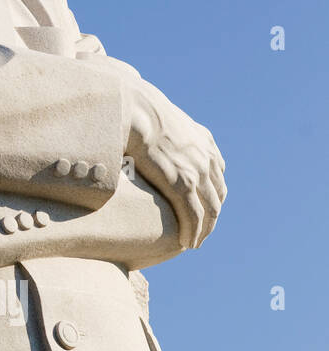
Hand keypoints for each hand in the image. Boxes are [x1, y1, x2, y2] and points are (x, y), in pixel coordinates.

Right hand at [122, 77, 225, 250]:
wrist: (133, 107)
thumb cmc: (136, 111)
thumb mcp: (158, 119)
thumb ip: (163, 132)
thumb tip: (143, 134)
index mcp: (204, 142)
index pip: (216, 177)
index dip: (211, 198)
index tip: (203, 211)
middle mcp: (207, 158)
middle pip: (217, 197)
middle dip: (211, 218)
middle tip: (200, 233)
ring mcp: (197, 171)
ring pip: (209, 210)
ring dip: (204, 230)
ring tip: (194, 243)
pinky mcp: (183, 183)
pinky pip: (193, 215)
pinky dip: (193, 231)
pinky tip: (188, 242)